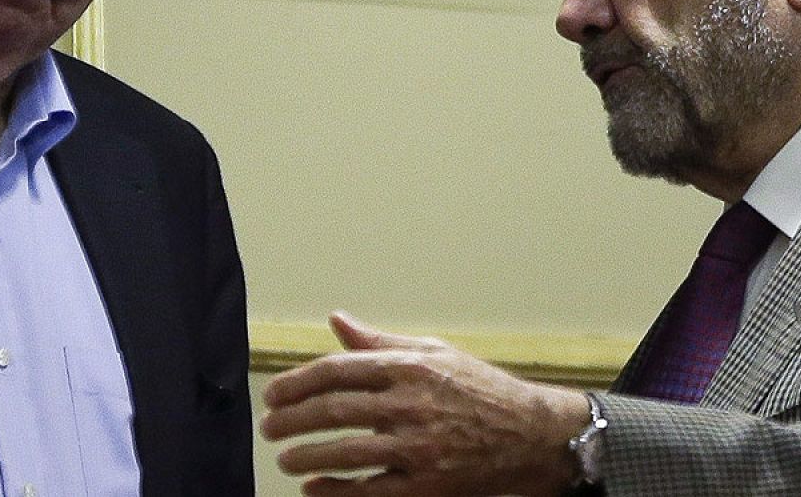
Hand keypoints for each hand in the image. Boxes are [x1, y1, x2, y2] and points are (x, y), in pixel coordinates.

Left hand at [261, 311, 592, 496]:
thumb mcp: (434, 353)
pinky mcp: (426, 486)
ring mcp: (418, 448)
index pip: (338, 371)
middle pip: (334, 410)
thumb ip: (380, 343)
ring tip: (284, 458)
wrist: (532, 435)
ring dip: (306, 455)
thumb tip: (338, 321)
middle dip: (292, 420)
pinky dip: (335, 490)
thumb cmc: (480, 390)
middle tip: (269, 428)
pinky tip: (313, 486)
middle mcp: (411, 405)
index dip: (297, 383)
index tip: (274, 394)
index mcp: (409, 368)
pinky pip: (369, 491)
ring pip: (346, 452)